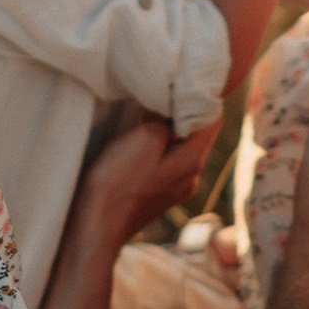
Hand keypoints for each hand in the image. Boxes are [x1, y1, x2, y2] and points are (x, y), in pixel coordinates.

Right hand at [73, 107, 218, 246]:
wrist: (96, 226)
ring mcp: (175, 188)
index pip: (212, 120)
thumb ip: (167, 121)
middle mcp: (191, 177)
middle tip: (161, 93)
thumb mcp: (145, 140)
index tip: (184, 82)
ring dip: (167, 130)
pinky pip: (166, 162)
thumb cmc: (118, 183)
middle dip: (182, 112)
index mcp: (192, 162)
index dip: (201, 97)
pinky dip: (158, 147)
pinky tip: (138, 142)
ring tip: (146, 115)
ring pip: (180, 147)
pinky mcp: (158, 194)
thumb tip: (174, 108)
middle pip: (196, 134)